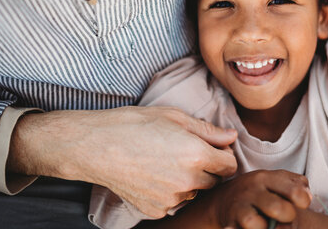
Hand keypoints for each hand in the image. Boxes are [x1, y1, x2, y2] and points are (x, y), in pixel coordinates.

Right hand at [7, 106, 237, 217]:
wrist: (95, 146)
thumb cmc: (133, 125)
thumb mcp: (174, 117)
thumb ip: (208, 130)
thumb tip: (231, 136)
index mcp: (196, 155)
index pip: (230, 165)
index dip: (223, 155)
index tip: (212, 148)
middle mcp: (188, 181)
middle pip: (214, 180)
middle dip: (207, 167)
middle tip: (185, 151)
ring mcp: (171, 199)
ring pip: (194, 192)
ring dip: (189, 180)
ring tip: (165, 161)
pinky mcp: (155, 209)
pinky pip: (174, 202)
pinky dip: (170, 191)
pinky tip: (153, 174)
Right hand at [208, 170, 311, 228]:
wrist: (224, 199)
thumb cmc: (259, 192)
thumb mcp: (275, 181)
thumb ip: (296, 184)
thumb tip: (307, 197)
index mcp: (266, 178)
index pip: (294, 190)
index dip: (303, 201)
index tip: (302, 204)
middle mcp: (252, 190)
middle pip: (278, 209)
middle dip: (287, 217)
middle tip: (285, 217)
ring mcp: (239, 207)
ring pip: (254, 223)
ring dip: (265, 228)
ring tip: (266, 225)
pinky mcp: (230, 224)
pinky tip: (247, 227)